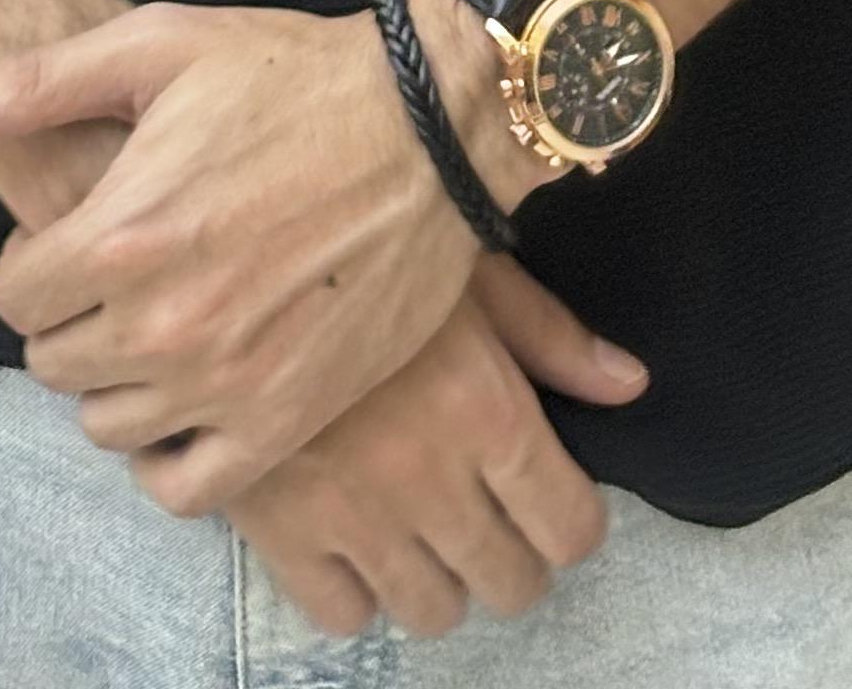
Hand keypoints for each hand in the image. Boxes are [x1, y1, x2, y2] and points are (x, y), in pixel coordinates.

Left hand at [0, 0, 555, 513]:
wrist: (428, 125)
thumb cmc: (289, 73)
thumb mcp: (155, 46)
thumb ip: (31, 85)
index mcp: (121, 235)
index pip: (12, 297)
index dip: (33, 262)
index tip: (74, 236)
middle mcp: (163, 325)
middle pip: (54, 363)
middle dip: (70, 317)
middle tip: (120, 274)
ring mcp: (227, 383)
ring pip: (108, 426)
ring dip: (116, 380)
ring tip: (157, 324)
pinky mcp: (287, 420)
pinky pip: (185, 488)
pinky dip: (169, 456)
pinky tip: (187, 397)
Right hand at [223, 248, 645, 644]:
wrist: (223, 242)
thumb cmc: (358, 238)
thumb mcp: (463, 266)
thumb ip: (549, 335)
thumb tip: (628, 385)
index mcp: (486, 409)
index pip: (571, 528)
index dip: (569, 520)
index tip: (549, 498)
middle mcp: (428, 477)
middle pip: (510, 582)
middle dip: (510, 552)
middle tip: (483, 507)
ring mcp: (351, 512)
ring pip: (432, 610)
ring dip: (437, 575)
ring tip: (419, 522)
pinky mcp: (278, 528)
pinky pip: (342, 613)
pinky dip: (355, 585)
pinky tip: (352, 532)